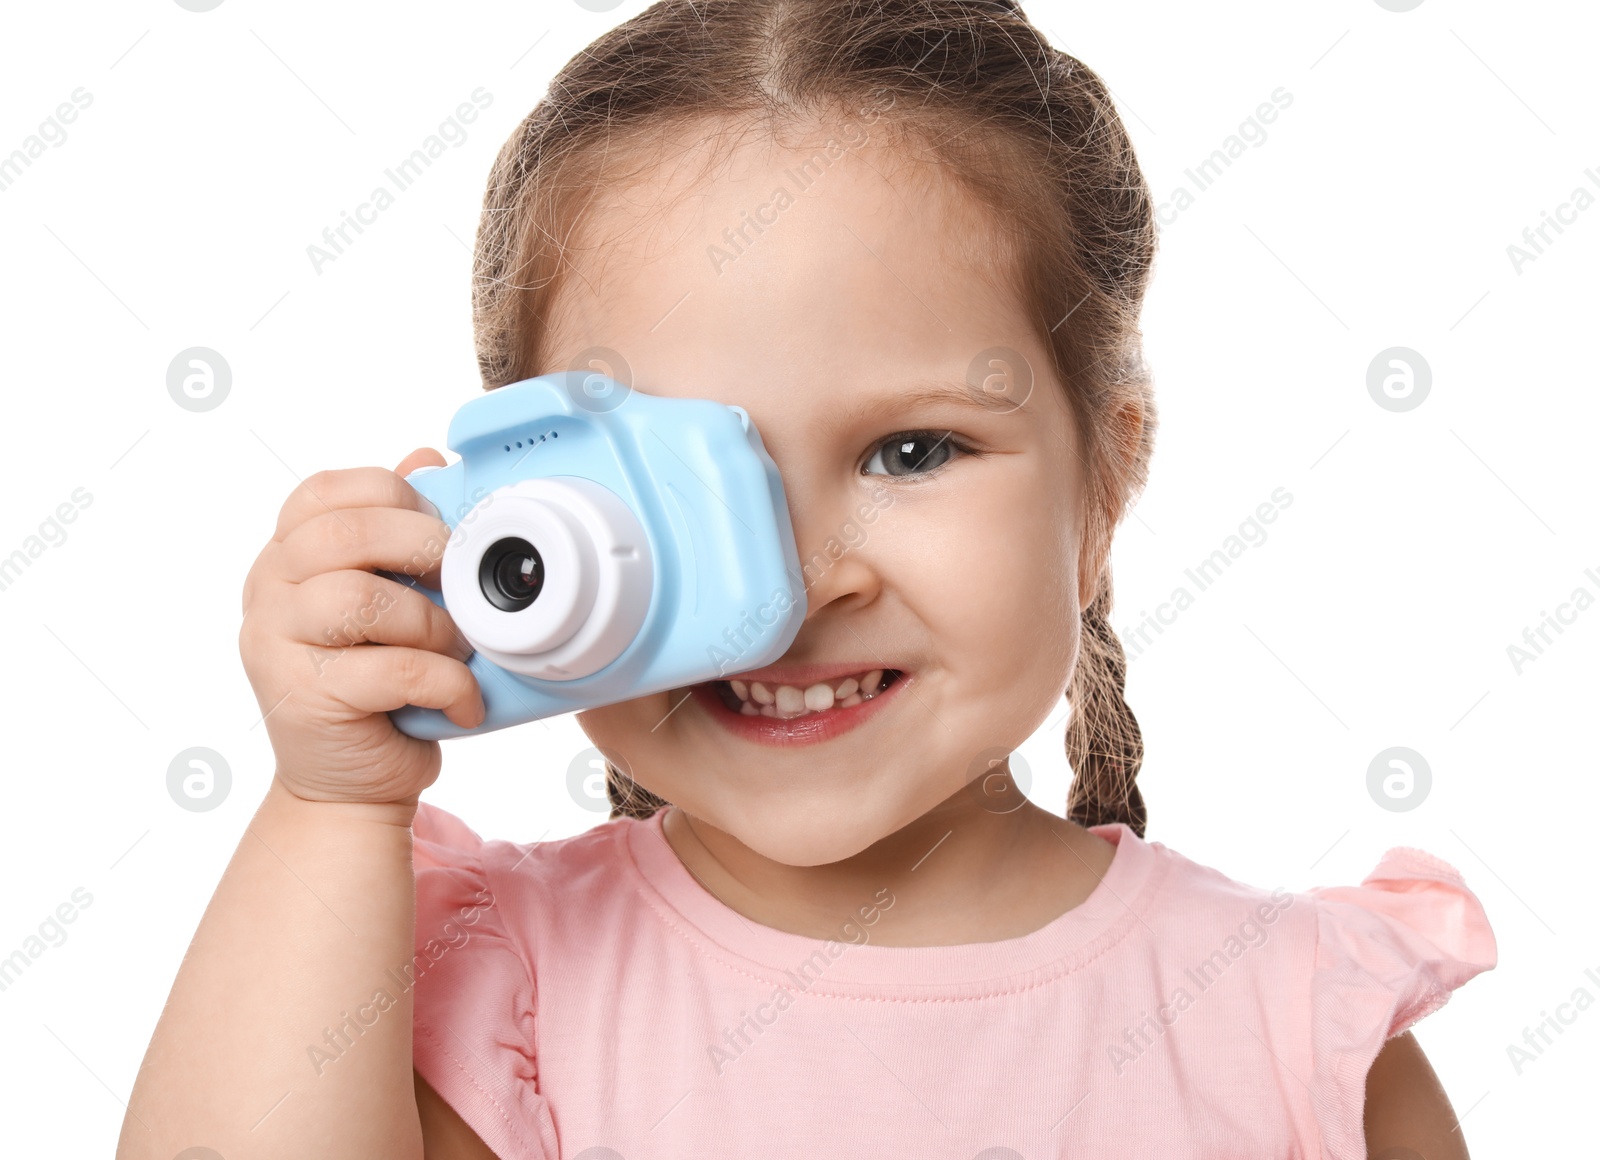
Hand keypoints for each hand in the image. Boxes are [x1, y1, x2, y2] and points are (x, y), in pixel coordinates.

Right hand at [238, 448, 483, 805]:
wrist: (351, 785)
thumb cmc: (380, 686)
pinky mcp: (305, 699)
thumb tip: (425, 456)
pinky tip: (462, 701)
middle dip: (422, 549)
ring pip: (363, 601)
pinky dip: (445, 682)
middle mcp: (267, 591)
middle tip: (460, 584)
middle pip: (342, 537)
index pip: (325, 491)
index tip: (437, 529)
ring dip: (435, 624)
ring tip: (460, 651)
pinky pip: (391, 669)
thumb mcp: (391, 599)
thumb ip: (397, 532)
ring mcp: (276, 645)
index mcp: (286, 555)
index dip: (393, 496)